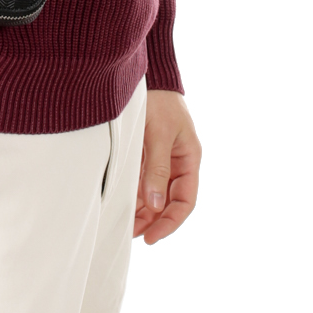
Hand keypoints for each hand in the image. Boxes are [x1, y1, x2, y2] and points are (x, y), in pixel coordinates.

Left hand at [136, 90, 200, 244]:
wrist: (147, 75)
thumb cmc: (158, 100)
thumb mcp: (159, 134)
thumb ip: (156, 169)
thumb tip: (154, 204)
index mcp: (189, 158)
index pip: (185, 200)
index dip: (170, 221)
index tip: (153, 237)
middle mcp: (177, 162)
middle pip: (169, 201)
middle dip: (154, 220)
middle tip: (135, 235)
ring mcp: (161, 158)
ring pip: (154, 194)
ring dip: (142, 211)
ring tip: (126, 225)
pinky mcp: (146, 153)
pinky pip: (142, 181)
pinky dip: (134, 195)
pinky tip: (123, 205)